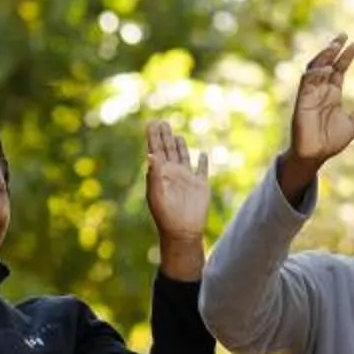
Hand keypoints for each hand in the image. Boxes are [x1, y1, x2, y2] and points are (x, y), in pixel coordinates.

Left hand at [145, 120, 209, 274]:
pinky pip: (202, 169)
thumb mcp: (157, 193)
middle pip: (168, 150)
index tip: (150, 122)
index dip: (153, 136)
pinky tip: (203, 154)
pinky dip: (203, 161)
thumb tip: (150, 154)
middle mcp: (173, 173)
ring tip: (176, 135)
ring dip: (180, 146)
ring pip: (184, 157)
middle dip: (165, 136)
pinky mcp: (201, 185)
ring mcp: (187, 178)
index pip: (156, 150)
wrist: (183, 231)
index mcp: (160, 173)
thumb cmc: (166, 215)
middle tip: (161, 122)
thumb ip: (154, 174)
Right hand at [280, 35, 353, 197]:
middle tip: (343, 36)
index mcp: (332, 93)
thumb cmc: (331, 141)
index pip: (338, 69)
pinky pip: (306, 83)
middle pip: (326, 64)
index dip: (345, 56)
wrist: (315, 156)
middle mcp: (320, 90)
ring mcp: (310, 94)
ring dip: (323, 57)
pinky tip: (326, 69)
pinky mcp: (302, 101)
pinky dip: (315, 74)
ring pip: (314, 68)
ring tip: (334, 46)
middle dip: (333, 50)